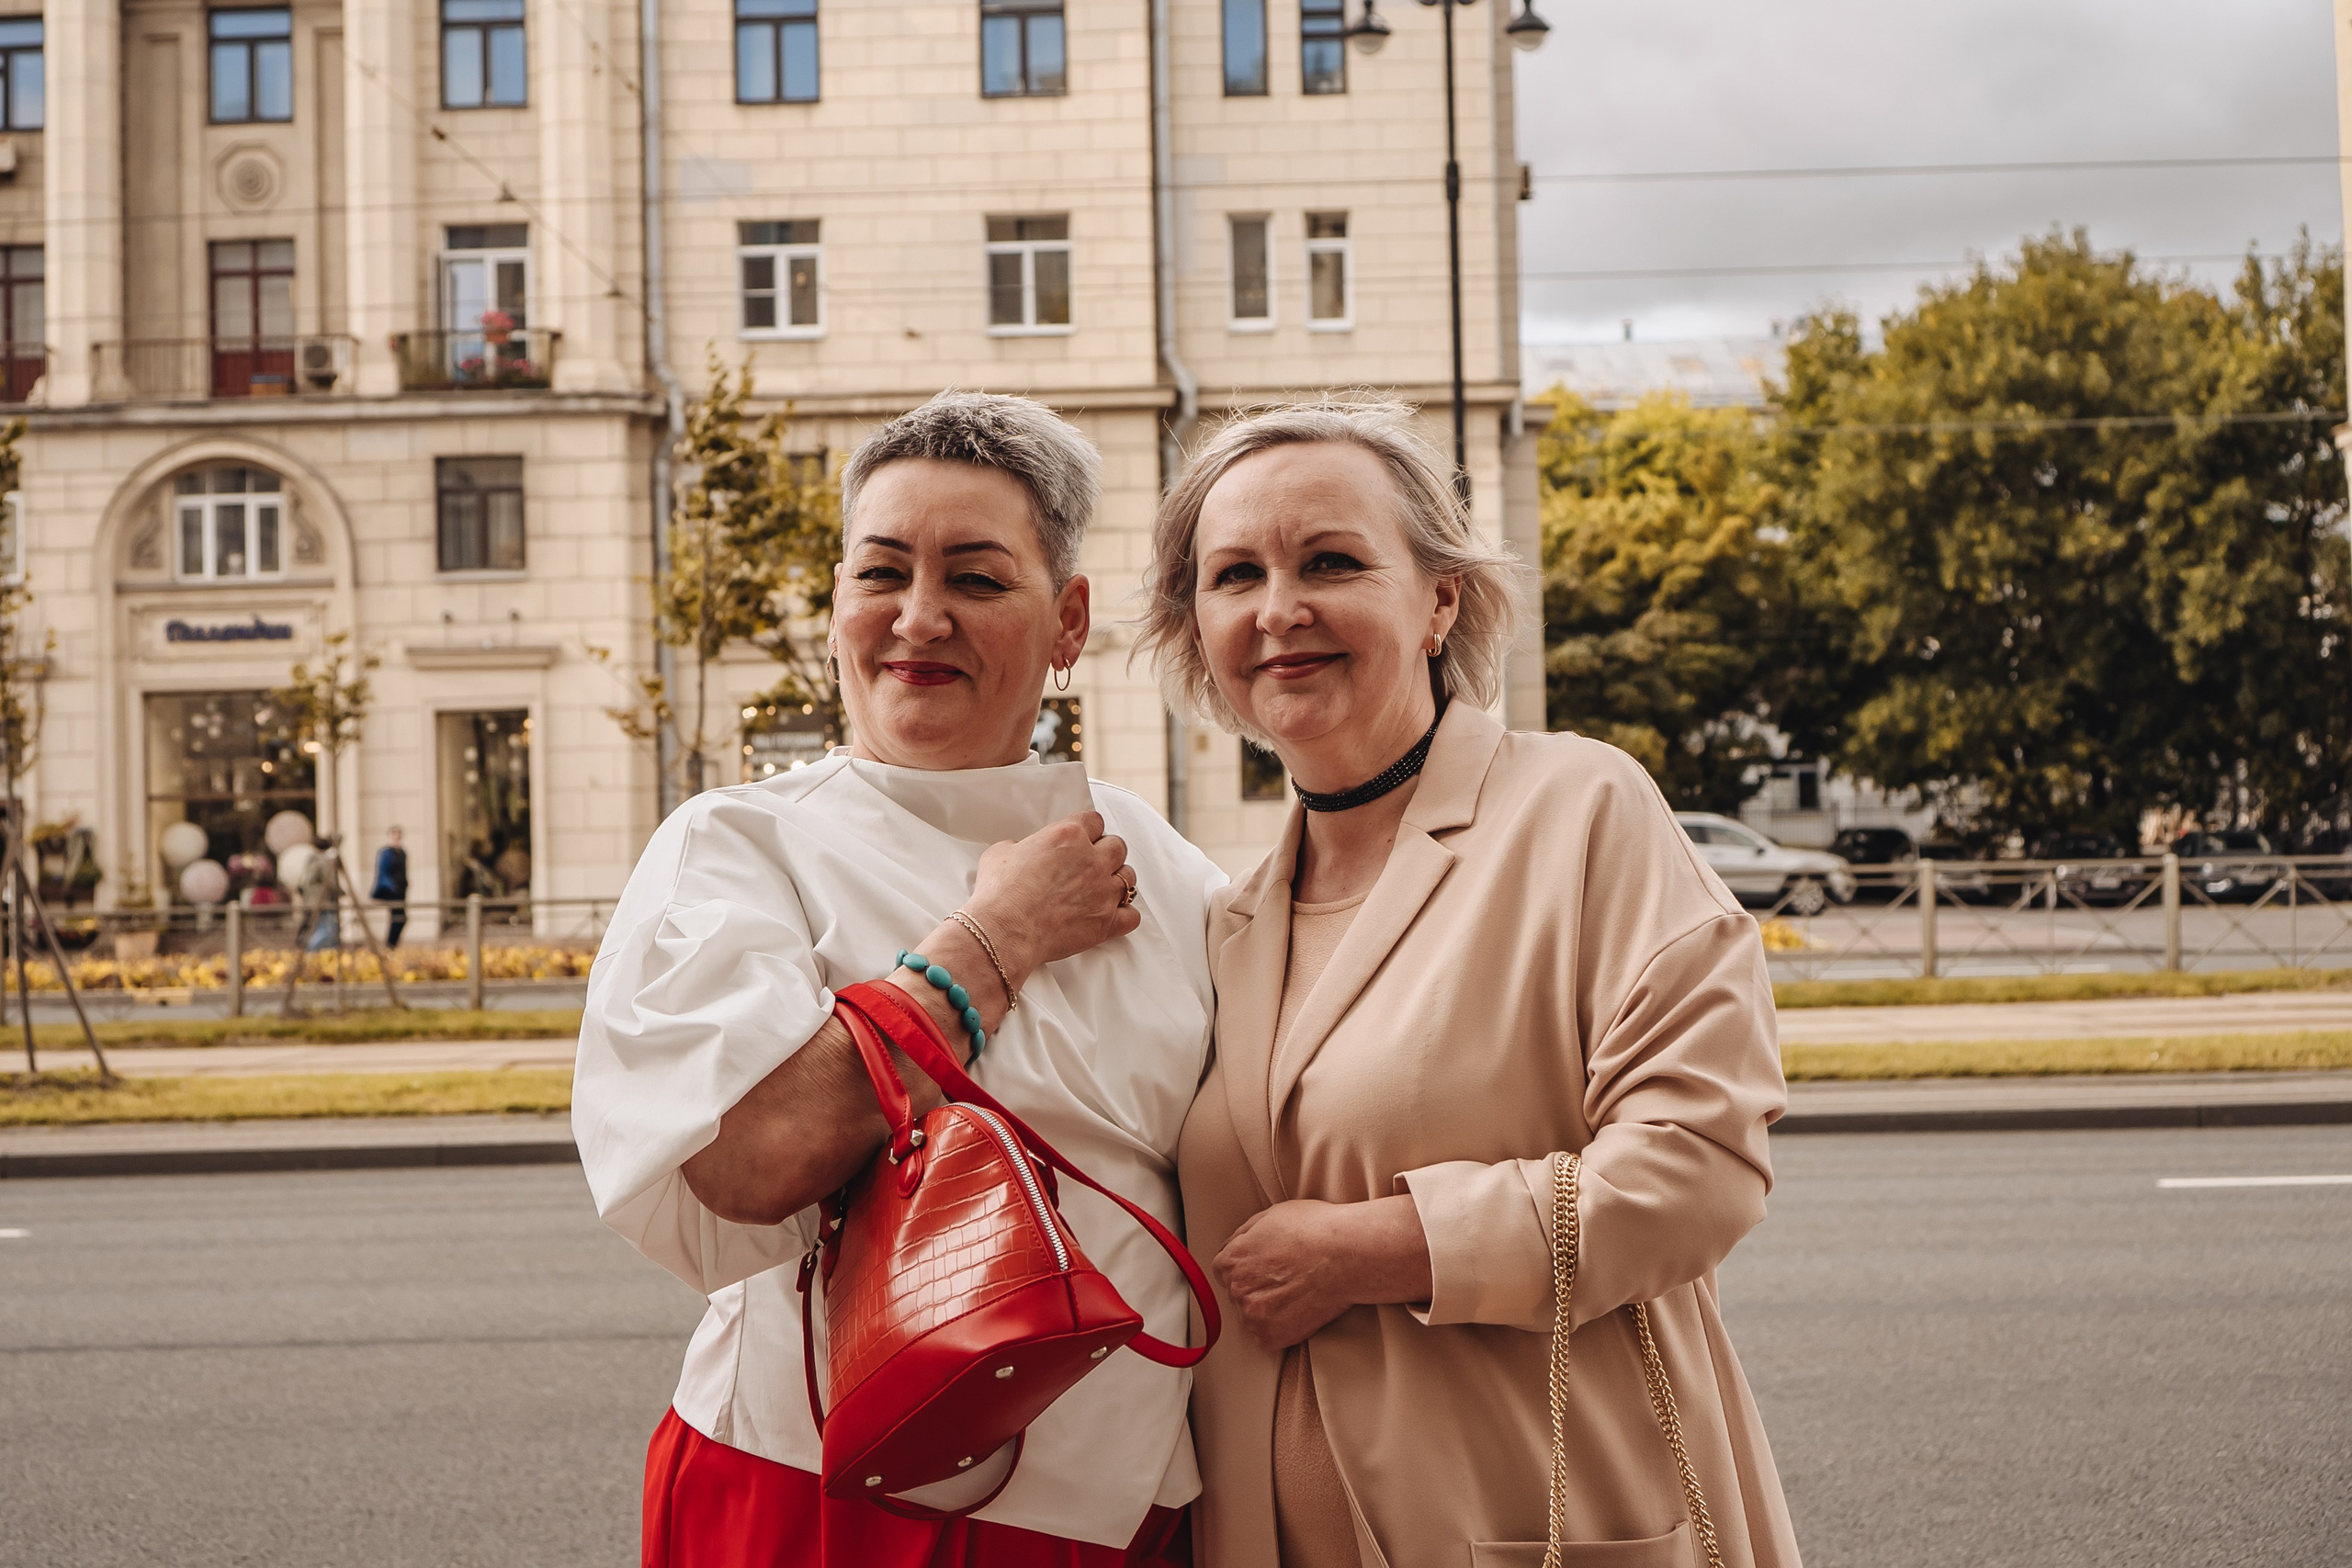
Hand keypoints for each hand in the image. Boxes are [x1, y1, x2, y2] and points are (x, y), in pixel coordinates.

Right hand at [965, 811, 1140, 980]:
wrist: (1004, 931)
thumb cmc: (999, 893)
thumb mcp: (1001, 853)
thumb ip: (1021, 846)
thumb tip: (1021, 852)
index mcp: (1068, 836)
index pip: (1094, 820)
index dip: (1089, 829)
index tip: (1085, 837)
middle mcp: (1091, 860)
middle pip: (1118, 846)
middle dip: (1107, 852)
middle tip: (1094, 862)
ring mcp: (1102, 892)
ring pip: (1129, 877)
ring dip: (1118, 880)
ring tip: (1103, 887)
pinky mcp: (1106, 922)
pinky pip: (1132, 915)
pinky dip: (1125, 915)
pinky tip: (1113, 915)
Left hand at [1212, 1196, 1431, 1351]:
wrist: (1348, 1255)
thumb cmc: (1316, 1230)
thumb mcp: (1271, 1216)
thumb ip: (1244, 1235)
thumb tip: (1233, 1245)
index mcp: (1231, 1261)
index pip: (1226, 1271)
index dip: (1249, 1268)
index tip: (1268, 1268)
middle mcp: (1236, 1289)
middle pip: (1239, 1294)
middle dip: (1258, 1288)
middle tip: (1287, 1279)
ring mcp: (1253, 1316)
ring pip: (1253, 1316)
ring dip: (1269, 1309)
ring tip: (1297, 1293)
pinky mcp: (1271, 1337)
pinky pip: (1267, 1338)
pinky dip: (1282, 1328)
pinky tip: (1300, 1309)